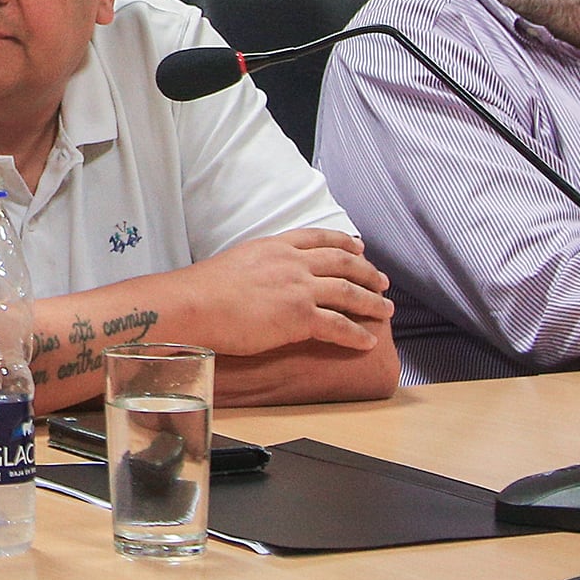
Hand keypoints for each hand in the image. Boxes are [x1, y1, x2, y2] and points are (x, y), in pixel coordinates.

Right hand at [176, 230, 392, 355]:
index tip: (359, 246)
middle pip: (342, 262)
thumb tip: (261, 281)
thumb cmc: (202, 290)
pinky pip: (339, 326)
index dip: (344, 241)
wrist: (194, 305)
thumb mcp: (235, 262)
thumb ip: (258, 266)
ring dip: (372, 303)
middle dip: (367, 271)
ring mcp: (298, 288)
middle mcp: (292, 262)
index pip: (318, 238)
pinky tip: (367, 342)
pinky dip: (357, 334)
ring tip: (386, 311)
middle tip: (382, 281)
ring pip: (348, 292)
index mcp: (274, 246)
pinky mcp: (299, 317)